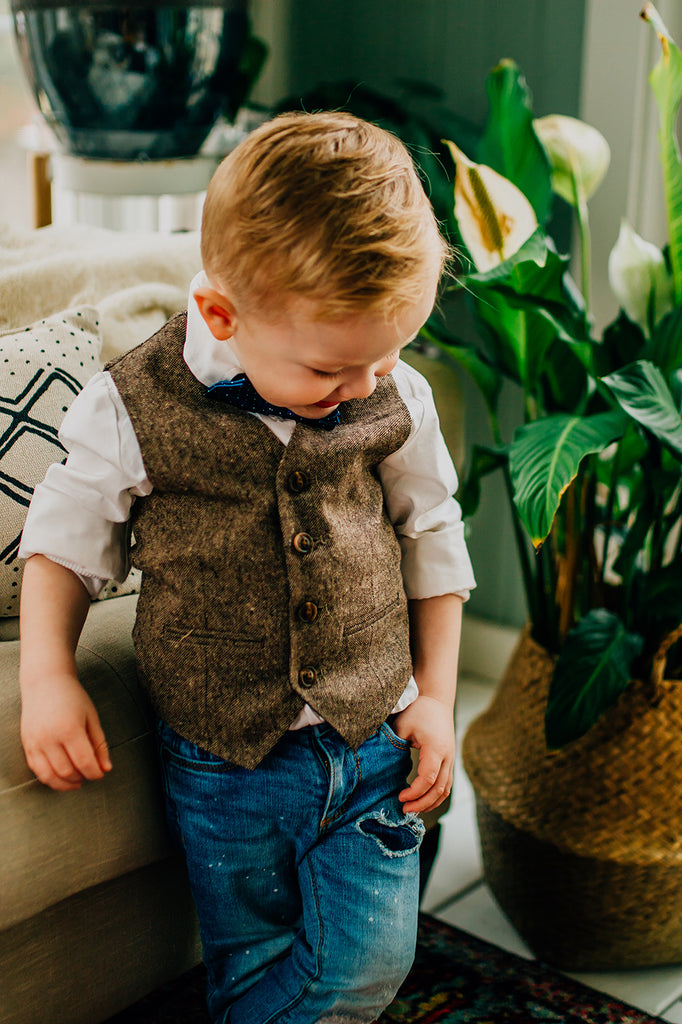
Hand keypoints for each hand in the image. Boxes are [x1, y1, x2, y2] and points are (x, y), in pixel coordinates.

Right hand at [21, 672, 111, 790]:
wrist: (45, 683)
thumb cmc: (72, 697)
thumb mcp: (91, 717)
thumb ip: (99, 744)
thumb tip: (106, 768)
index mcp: (70, 729)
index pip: (84, 762)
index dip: (95, 773)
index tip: (100, 773)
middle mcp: (49, 738)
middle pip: (67, 771)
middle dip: (81, 777)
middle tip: (89, 773)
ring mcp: (35, 742)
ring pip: (49, 776)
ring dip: (65, 784)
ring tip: (77, 780)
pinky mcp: (27, 745)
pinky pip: (37, 770)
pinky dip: (50, 778)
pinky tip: (61, 776)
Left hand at [392, 695, 454, 813]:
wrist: (437, 701)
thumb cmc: (419, 711)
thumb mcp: (402, 724)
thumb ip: (394, 744)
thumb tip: (379, 764)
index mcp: (436, 749)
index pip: (428, 779)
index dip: (415, 792)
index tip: (400, 796)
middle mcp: (447, 757)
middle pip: (439, 789)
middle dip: (422, 803)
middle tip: (404, 809)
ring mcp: (451, 760)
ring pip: (445, 790)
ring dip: (430, 803)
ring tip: (412, 809)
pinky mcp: (449, 762)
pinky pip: (446, 785)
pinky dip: (435, 796)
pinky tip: (422, 801)